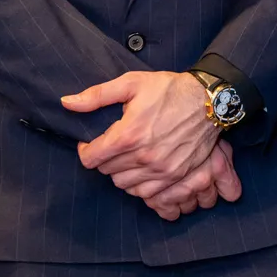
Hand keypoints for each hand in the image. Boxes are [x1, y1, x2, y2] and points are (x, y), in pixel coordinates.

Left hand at [66, 71, 241, 209]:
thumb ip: (96, 95)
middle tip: (114, 145)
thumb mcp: (132, 83)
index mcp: (128, 135)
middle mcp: (143, 157)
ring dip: (121, 173)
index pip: (91, 159)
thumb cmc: (169, 89)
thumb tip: (67, 103)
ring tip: (128, 156)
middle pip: (107, 173)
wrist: (209, 100)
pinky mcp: (175, 176)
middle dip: (105, 159)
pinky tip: (142, 169)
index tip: (92, 143)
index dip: (87, 150)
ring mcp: (160, 169)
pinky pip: (146, 193)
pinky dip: (140, 184)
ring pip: (124, 186)